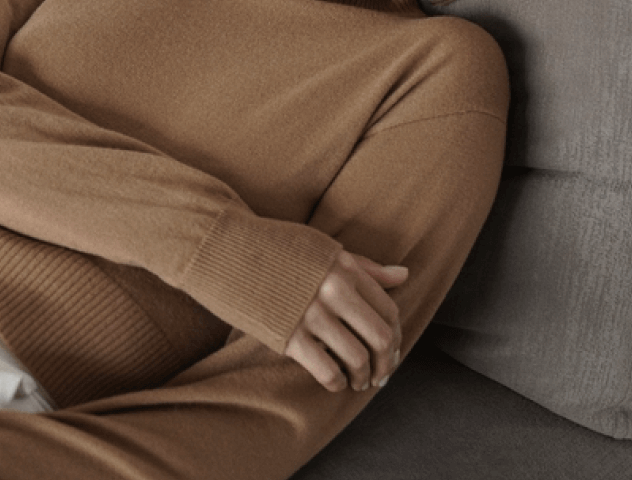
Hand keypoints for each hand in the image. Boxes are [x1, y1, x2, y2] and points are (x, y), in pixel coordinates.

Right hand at [284, 252, 406, 392]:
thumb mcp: (322, 249)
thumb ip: (363, 266)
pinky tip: (335, 380)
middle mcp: (334, 290)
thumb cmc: (276, 248)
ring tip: (358, 381)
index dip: (395, 335)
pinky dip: (337, 382)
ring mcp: (312, 313)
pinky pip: (328, 370)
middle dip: (387, 362)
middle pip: (380, 337)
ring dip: (363, 377)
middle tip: (381, 374)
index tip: (390, 349)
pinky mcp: (289, 335)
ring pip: (357, 358)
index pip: (388, 309)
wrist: (227, 250)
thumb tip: (404, 274)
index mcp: (345, 267)